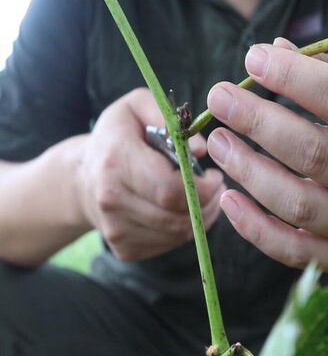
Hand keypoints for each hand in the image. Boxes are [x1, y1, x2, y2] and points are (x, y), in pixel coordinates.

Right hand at [77, 88, 224, 260]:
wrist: (82, 178)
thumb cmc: (117, 137)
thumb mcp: (136, 107)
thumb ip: (168, 117)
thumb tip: (199, 148)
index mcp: (115, 161)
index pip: (169, 188)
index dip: (202, 187)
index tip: (215, 176)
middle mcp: (111, 200)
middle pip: (176, 216)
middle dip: (207, 202)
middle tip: (217, 186)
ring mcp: (116, 230)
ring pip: (178, 234)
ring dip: (201, 217)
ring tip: (205, 196)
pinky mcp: (124, 249)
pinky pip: (170, 244)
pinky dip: (186, 229)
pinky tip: (186, 210)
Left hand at [206, 39, 327, 271]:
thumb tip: (275, 50)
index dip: (293, 77)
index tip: (252, 60)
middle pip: (314, 154)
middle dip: (257, 123)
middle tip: (219, 99)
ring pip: (298, 205)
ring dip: (248, 172)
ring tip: (218, 143)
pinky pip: (293, 250)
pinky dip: (254, 228)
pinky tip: (228, 198)